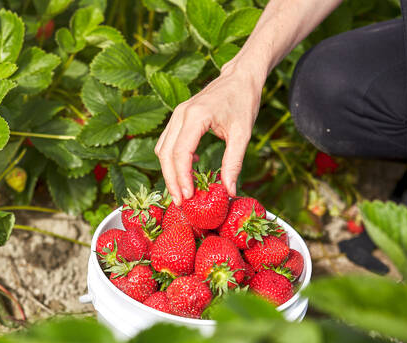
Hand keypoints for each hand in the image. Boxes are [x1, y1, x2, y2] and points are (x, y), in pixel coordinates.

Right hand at [155, 62, 262, 204]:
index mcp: (196, 117)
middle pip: (165, 154)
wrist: (240, 76)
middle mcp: (181, 114)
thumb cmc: (243, 101)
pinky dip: (172, 160)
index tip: (188, 197)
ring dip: (169, 172)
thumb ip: (234, 163)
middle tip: (181, 202)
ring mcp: (177, 114)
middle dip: (171, 180)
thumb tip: (229, 191)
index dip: (181, 178)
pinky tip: (189, 170)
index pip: (180, 153)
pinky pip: (167, 142)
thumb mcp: (242, 134)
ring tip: (182, 192)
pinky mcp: (178, 117)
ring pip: (162, 149)